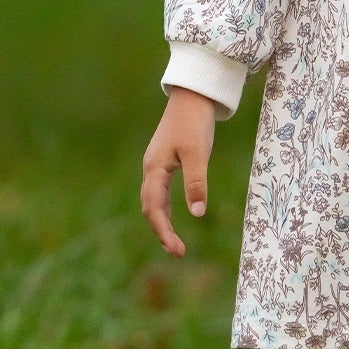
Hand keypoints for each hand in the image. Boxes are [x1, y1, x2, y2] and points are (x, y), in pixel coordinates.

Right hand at [141, 87, 216, 256]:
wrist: (192, 96)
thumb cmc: (194, 123)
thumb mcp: (198, 153)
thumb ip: (196, 182)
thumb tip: (197, 214)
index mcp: (154, 168)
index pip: (154, 208)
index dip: (163, 230)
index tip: (176, 249)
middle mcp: (151, 169)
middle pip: (150, 207)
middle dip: (161, 231)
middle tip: (177, 252)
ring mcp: (156, 165)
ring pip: (153, 200)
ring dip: (162, 222)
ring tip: (174, 243)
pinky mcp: (164, 161)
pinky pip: (159, 191)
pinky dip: (164, 208)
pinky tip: (171, 217)